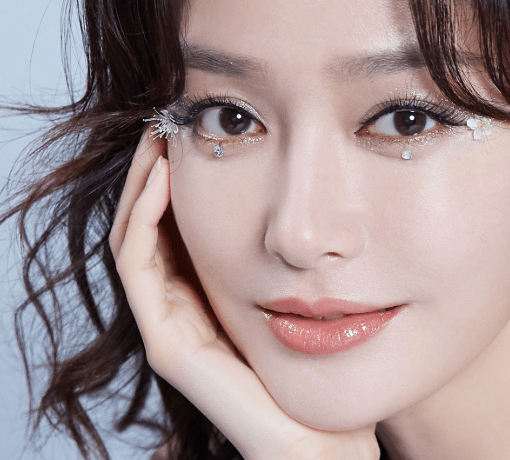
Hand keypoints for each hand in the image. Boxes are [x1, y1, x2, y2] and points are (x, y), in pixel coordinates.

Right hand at [109, 131, 379, 459]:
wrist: (330, 436)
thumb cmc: (336, 366)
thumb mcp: (322, 291)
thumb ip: (308, 253)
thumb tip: (324, 192)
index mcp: (216, 295)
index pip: (181, 225)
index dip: (182, 174)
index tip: (198, 125)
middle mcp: (187, 309)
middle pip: (152, 226)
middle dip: (156, 169)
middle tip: (169, 118)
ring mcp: (174, 328)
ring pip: (136, 240)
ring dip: (142, 184)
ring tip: (161, 134)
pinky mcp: (171, 347)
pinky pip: (139, 270)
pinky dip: (143, 219)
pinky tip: (166, 176)